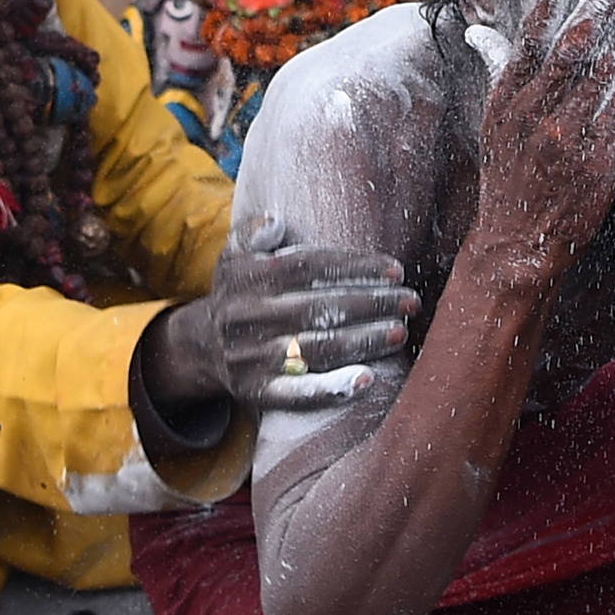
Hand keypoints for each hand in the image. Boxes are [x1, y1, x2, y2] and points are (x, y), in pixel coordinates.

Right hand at [146, 216, 417, 414]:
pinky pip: (296, 393)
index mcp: (247, 277)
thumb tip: (275, 221)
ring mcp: (250, 357)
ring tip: (400, 332)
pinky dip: (331, 388)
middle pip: (318, 308)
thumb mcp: (236, 254)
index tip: (396, 271)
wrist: (204, 346)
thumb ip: (254, 231)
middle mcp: (246, 317)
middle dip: (371, 304)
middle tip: (410, 302)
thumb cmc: (242, 291)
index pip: (308, 266)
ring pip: (315, 348)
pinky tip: (367, 380)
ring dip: (364, 341)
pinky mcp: (256, 391)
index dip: (355, 266)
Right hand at [464, 0, 614, 289]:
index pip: (527, 38)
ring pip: (601, 69)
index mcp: (507, 98)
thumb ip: (495, 72)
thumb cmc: (509, 177)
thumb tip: (478, 32)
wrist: (516, 243)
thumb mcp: (493, 123)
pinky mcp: (595, 156)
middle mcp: (533, 111)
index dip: (548, 1)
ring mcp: (564, 133)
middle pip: (570, 45)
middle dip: (601, 4)